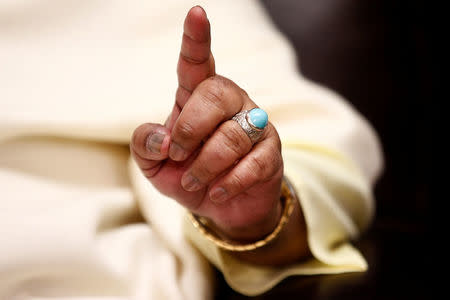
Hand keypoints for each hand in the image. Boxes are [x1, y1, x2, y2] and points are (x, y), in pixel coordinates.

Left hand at [131, 6, 284, 242]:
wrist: (218, 205)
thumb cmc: (186, 174)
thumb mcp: (153, 163)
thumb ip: (145, 144)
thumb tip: (162, 138)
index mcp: (197, 97)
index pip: (198, 63)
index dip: (196, 39)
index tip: (196, 13)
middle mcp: (230, 103)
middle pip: (216, 93)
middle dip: (190, 128)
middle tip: (177, 155)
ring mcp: (254, 125)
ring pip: (232, 134)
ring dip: (205, 165)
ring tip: (193, 181)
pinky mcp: (270, 152)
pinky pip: (252, 163)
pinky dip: (228, 182)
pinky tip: (217, 191)